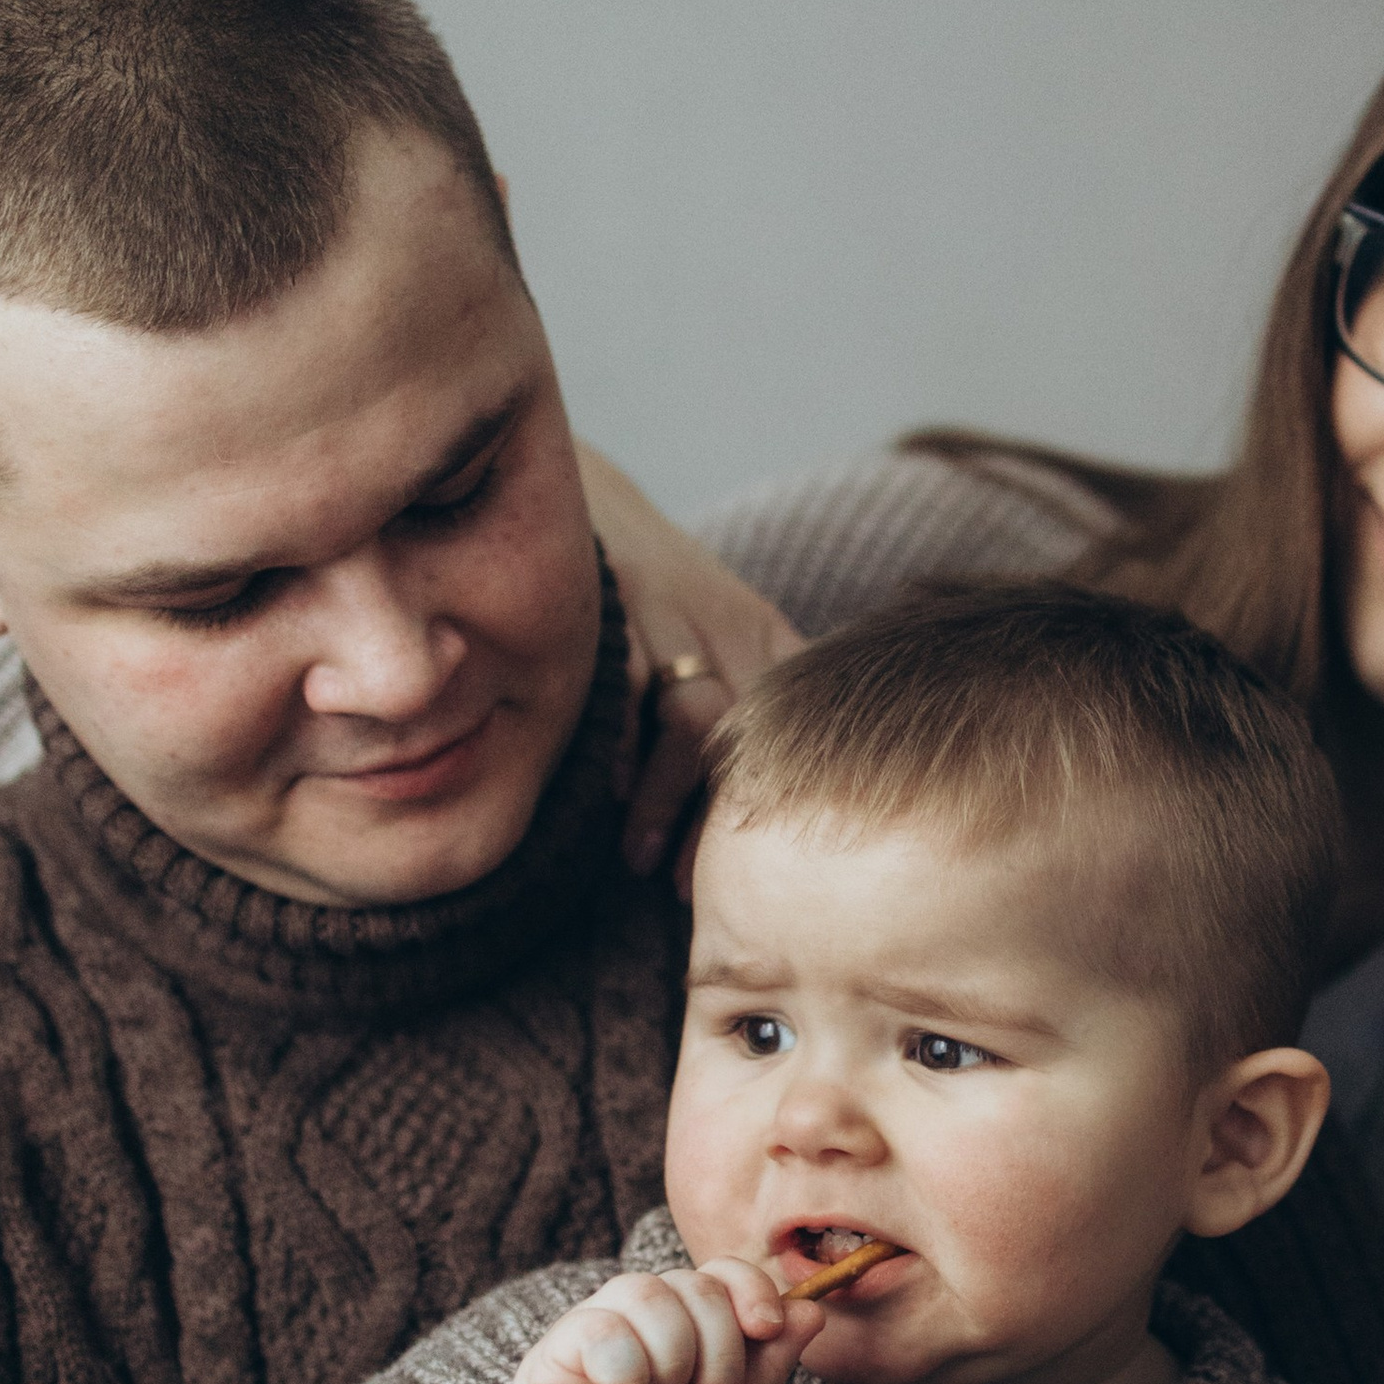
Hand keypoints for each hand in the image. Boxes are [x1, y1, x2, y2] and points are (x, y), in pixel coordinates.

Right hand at [514, 1260, 823, 1383]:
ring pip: (647, 1295)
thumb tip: (811, 1307)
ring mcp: (596, 1329)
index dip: (750, 1289)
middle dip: (719, 1351)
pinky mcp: (553, 1354)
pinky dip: (624, 1375)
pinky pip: (601, 1330)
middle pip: (693, 1284)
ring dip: (672, 1363)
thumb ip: (771, 1363)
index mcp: (688, 1327)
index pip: (720, 1273)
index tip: (767, 1329)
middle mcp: (642, 1318)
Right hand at [574, 438, 801, 880]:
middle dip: (721, 825)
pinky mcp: (617, 597)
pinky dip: (617, 750)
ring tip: (640, 860)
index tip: (753, 880)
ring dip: (665, 803)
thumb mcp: (721, 631)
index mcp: (765, 637)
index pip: (798, 732)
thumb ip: (746, 703)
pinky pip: (628, 688)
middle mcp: (730, 623)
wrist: (585, 491)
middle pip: (753, 740)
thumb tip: (757, 823)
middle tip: (690, 891)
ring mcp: (673, 607)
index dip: (779, 811)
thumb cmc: (654, 587)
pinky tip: (606, 798)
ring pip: (695, 721)